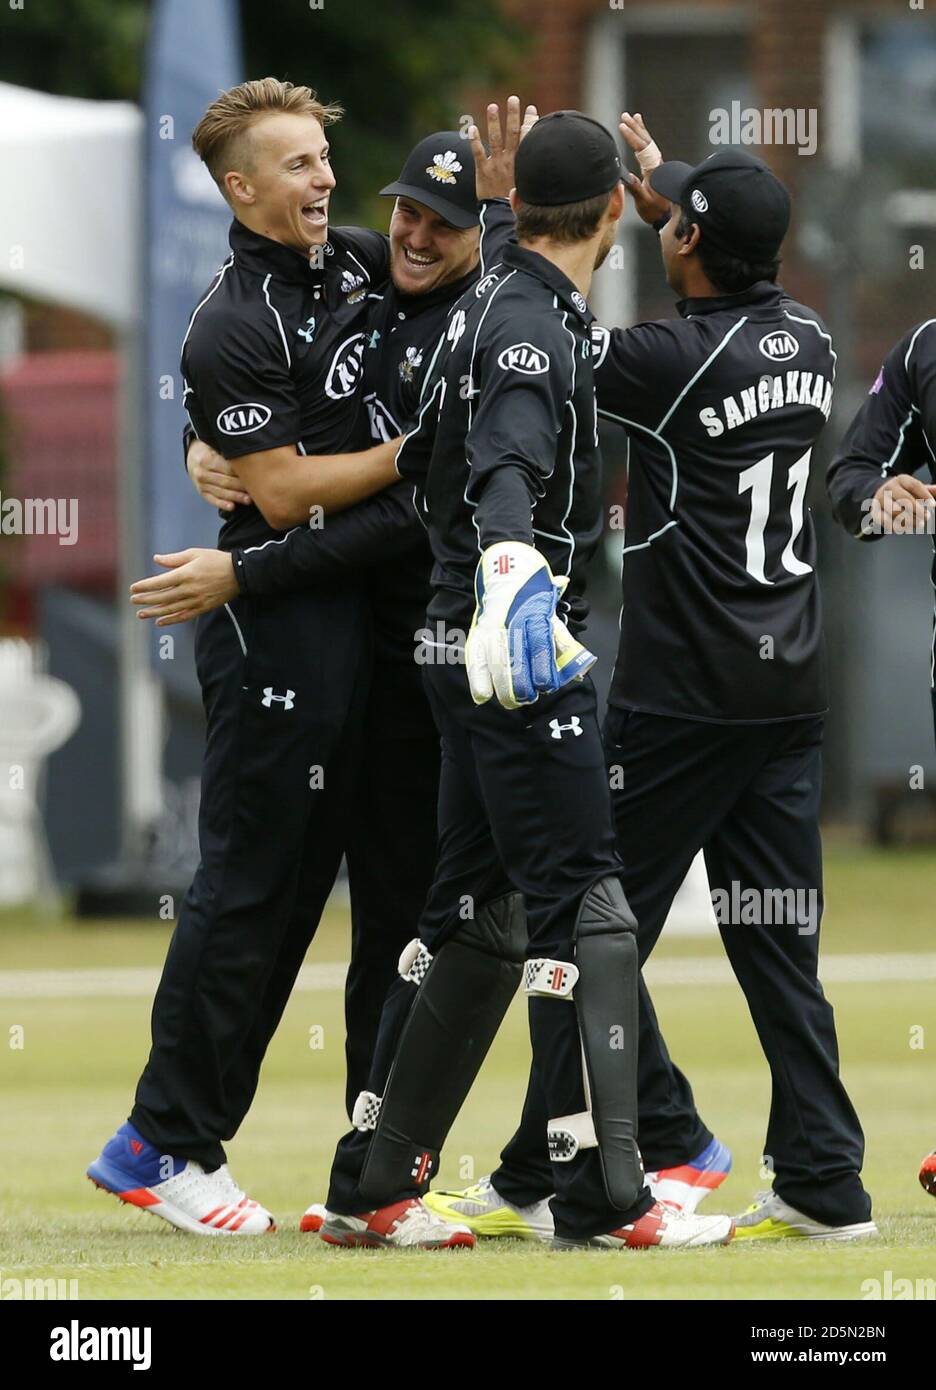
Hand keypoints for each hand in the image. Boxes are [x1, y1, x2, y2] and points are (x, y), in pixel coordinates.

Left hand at [130, 549, 237, 625]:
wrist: (239, 574)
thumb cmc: (215, 560)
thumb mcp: (194, 553)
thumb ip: (174, 559)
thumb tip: (156, 559)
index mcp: (185, 574)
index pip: (159, 582)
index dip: (144, 586)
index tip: (133, 588)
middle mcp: (188, 589)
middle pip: (162, 597)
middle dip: (146, 599)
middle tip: (133, 601)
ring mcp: (195, 601)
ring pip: (170, 609)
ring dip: (154, 612)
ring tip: (141, 614)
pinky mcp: (202, 608)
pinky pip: (183, 616)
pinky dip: (171, 620)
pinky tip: (160, 622)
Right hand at [187, 439, 251, 510]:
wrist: (193, 457)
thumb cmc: (210, 450)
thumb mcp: (215, 446)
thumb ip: (228, 453)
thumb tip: (247, 456)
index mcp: (206, 460)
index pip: (228, 469)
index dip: (241, 474)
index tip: (254, 476)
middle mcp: (202, 473)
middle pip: (226, 482)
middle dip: (241, 487)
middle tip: (255, 490)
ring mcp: (201, 484)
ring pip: (221, 492)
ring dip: (236, 497)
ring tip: (249, 500)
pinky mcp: (202, 493)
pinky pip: (212, 500)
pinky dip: (222, 504)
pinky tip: (232, 507)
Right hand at [466, 542, 595, 708]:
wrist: (506, 572)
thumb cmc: (533, 597)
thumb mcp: (552, 615)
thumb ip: (563, 644)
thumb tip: (578, 673)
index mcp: (535, 616)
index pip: (540, 648)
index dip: (543, 671)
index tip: (546, 687)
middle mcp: (512, 622)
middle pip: (515, 660)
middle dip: (521, 686)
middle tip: (527, 699)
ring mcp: (492, 628)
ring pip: (495, 663)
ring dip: (502, 687)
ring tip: (511, 702)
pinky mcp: (477, 632)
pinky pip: (475, 659)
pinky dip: (477, 679)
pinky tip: (483, 696)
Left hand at [468, 95, 537, 202]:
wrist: (503, 218)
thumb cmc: (517, 203)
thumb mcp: (530, 186)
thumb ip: (533, 172)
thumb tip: (539, 160)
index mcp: (523, 164)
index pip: (527, 138)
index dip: (530, 122)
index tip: (531, 108)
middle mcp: (511, 161)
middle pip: (513, 133)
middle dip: (513, 115)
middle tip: (513, 99)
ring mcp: (497, 165)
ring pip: (495, 139)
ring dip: (494, 122)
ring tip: (492, 106)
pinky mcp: (483, 172)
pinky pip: (478, 153)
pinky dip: (474, 140)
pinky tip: (471, 128)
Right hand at [618, 112, 670, 225]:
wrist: (666, 216)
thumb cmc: (655, 211)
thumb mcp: (644, 202)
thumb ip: (636, 188)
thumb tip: (626, 176)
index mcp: (653, 170)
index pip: (641, 148)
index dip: (631, 136)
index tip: (622, 126)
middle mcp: (656, 164)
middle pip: (645, 141)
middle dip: (635, 127)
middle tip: (625, 115)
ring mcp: (657, 165)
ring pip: (648, 142)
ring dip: (640, 130)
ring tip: (633, 117)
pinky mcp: (655, 167)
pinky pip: (650, 148)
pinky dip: (644, 138)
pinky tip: (641, 133)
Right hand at [867, 475, 935, 534]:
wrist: (880, 495)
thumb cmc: (902, 493)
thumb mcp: (915, 489)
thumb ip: (928, 490)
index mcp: (901, 480)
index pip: (914, 485)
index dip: (924, 495)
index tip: (933, 505)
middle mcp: (889, 488)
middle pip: (904, 498)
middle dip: (917, 509)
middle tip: (926, 516)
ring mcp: (880, 500)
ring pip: (895, 511)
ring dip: (909, 519)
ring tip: (919, 523)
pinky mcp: (875, 511)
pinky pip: (883, 520)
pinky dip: (894, 525)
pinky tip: (903, 528)